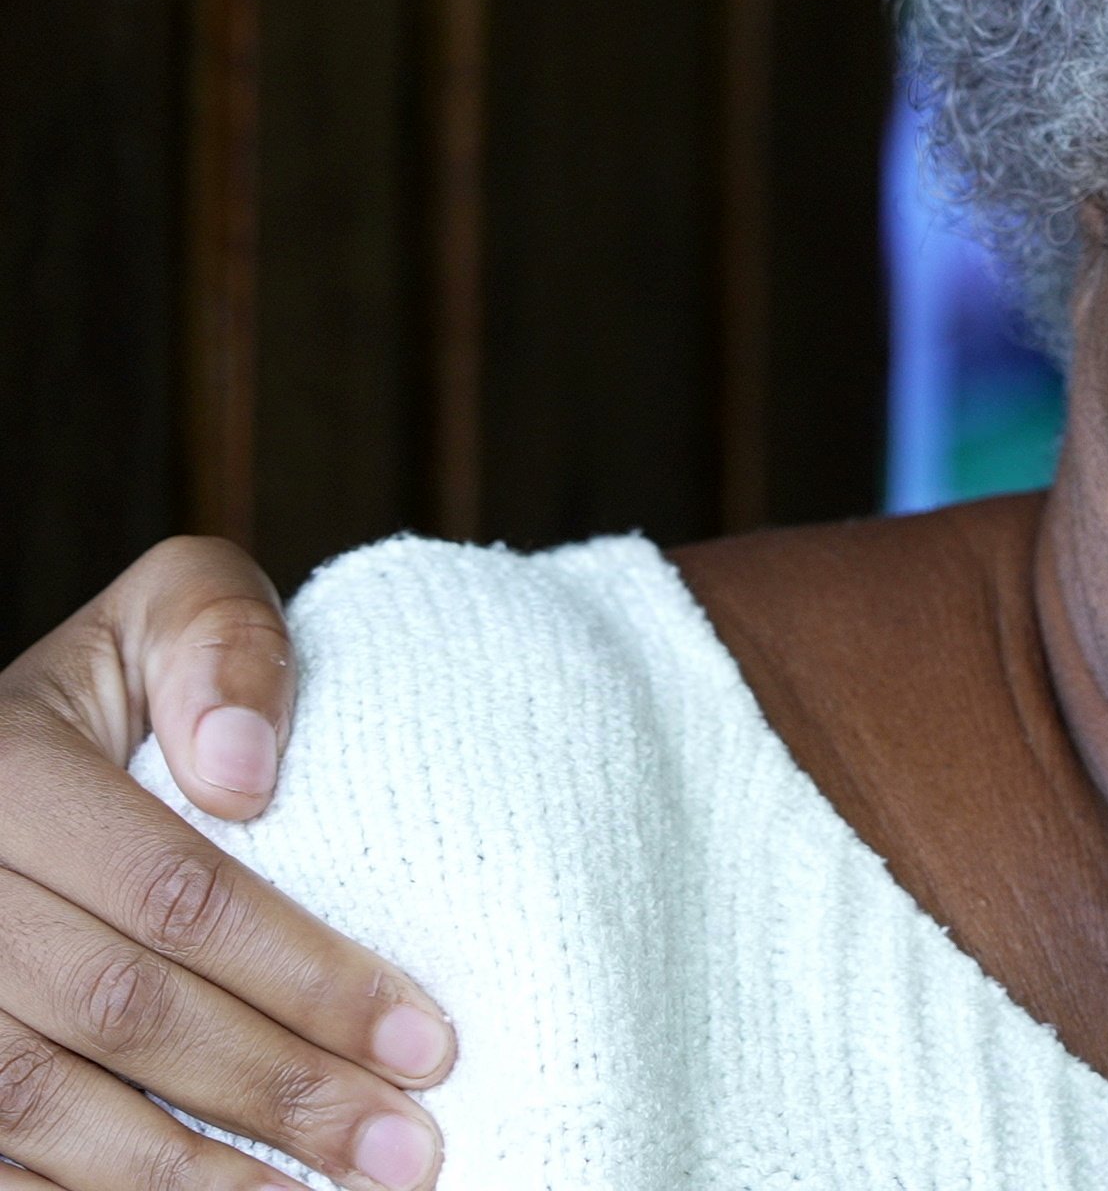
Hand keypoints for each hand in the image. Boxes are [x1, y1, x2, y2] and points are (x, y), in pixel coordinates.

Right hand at [0, 541, 449, 1190]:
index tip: (428, 1041)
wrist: (18, 750)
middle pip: (116, 1013)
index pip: (173, 895)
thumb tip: (245, 770)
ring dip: (187, 1180)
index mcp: (5, 769)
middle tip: (406, 1152)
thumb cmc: (133, 687)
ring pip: (37, 1109)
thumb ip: (222, 644)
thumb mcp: (172, 611)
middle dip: (276, 1092)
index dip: (306, 976)